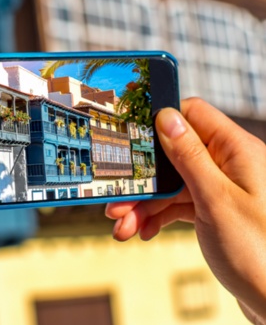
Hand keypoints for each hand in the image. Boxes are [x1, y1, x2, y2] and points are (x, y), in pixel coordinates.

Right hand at [105, 98, 265, 322]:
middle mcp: (227, 164)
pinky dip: (158, 215)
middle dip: (143, 178)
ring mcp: (219, 187)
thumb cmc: (260, 253)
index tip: (131, 137)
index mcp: (235, 150)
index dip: (160, 122)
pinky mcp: (213, 209)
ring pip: (172, 183)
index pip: (192, 115)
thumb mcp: (216, 200)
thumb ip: (189, 156)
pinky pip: (178, 203)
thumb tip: (165, 117)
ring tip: (123, 226)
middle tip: (117, 199)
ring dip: (145, 203)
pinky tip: (144, 230)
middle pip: (173, 155)